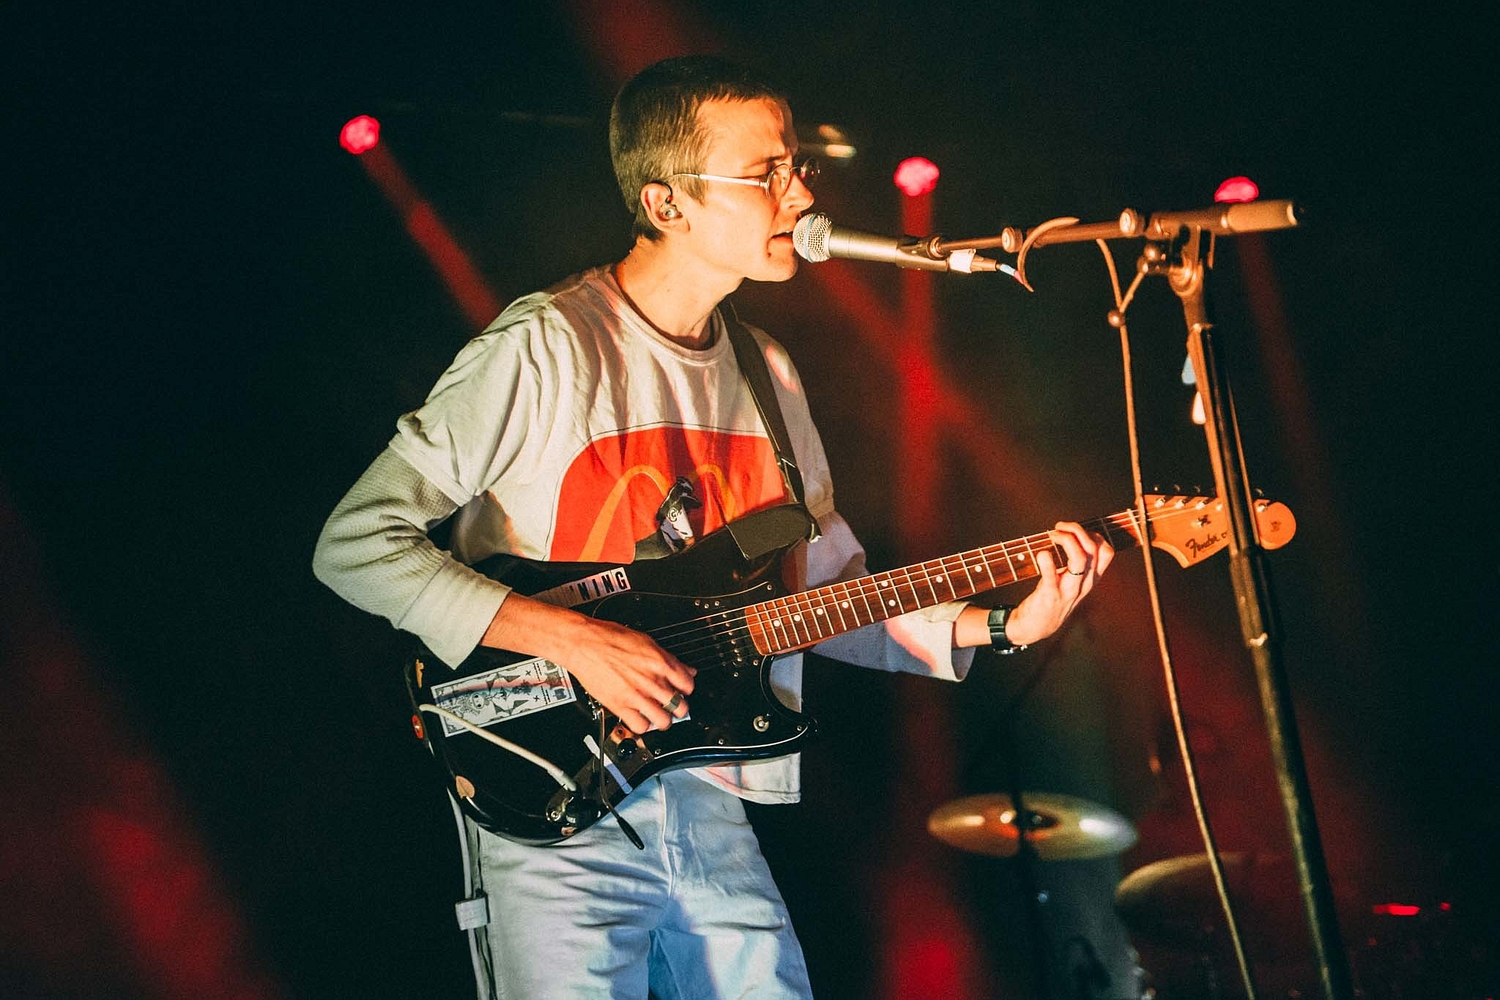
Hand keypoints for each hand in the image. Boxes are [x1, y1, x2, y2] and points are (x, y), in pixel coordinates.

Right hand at [552, 615, 695, 735]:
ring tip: (657, 715)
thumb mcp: (647, 642)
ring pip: (664, 721)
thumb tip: (686, 670)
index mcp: (660, 663)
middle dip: (678, 708)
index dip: (686, 691)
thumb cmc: (610, 638)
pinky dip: (643, 726)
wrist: (585, 644)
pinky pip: (641, 726)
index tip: (681, 692)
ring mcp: (637, 695)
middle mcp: (652, 680)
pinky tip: (640, 718)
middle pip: (680, 706)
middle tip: (671, 706)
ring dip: (663, 720)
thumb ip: (669, 659)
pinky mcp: (620, 705)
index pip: (688, 686)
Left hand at [1002, 521, 1113, 645]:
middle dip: (1077, 530)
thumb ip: (1077, 563)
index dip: (1092, 535)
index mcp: (1091, 579)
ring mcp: (1068, 591)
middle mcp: (1084, 584)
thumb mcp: (1072, 581)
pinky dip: (1046, 561)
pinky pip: (1051, 576)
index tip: (1073, 531)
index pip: (1106, 552)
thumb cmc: (1053, 597)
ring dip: (1066, 540)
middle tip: (1058, 528)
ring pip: (1079, 559)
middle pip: (1093, 549)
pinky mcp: (1050, 596)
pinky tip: (1042, 554)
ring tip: (1052, 535)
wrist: (1035, 627)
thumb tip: (1073, 534)